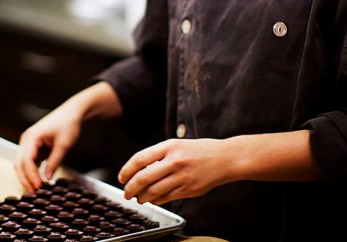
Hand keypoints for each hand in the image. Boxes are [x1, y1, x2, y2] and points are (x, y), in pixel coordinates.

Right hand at [14, 105, 83, 191]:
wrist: (72, 113)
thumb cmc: (68, 124)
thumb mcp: (63, 144)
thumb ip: (54, 162)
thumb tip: (47, 178)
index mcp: (32, 137)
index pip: (26, 160)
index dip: (31, 175)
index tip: (38, 186)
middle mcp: (27, 140)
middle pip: (20, 163)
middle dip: (25, 178)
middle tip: (34, 193)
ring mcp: (29, 143)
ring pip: (23, 163)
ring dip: (28, 176)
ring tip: (36, 189)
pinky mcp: (34, 146)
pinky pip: (30, 161)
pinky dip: (33, 171)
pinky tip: (39, 181)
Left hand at [118, 138, 232, 204]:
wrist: (224, 159)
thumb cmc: (199, 151)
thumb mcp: (177, 145)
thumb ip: (158, 155)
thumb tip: (138, 170)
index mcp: (169, 146)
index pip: (140, 159)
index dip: (127, 170)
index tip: (121, 178)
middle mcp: (174, 161)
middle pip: (143, 178)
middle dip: (130, 188)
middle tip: (126, 192)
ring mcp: (181, 176)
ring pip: (153, 191)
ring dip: (142, 197)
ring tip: (138, 198)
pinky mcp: (188, 189)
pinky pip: (166, 197)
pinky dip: (155, 200)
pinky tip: (152, 199)